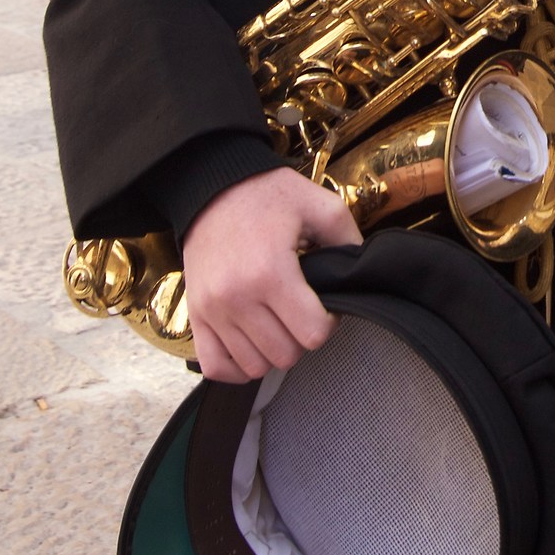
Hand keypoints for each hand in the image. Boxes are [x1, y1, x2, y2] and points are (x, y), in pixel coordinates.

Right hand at [181, 167, 361, 382]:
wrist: (213, 188)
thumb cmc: (268, 195)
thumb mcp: (320, 205)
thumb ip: (348, 241)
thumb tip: (360, 273)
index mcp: (272, 272)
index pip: (312, 334)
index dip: (329, 324)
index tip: (326, 306)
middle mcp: (237, 298)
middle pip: (285, 354)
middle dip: (302, 338)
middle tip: (303, 312)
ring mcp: (212, 311)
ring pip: (254, 365)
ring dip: (273, 351)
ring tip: (279, 323)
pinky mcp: (195, 315)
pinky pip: (215, 366)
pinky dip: (237, 367)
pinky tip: (253, 346)